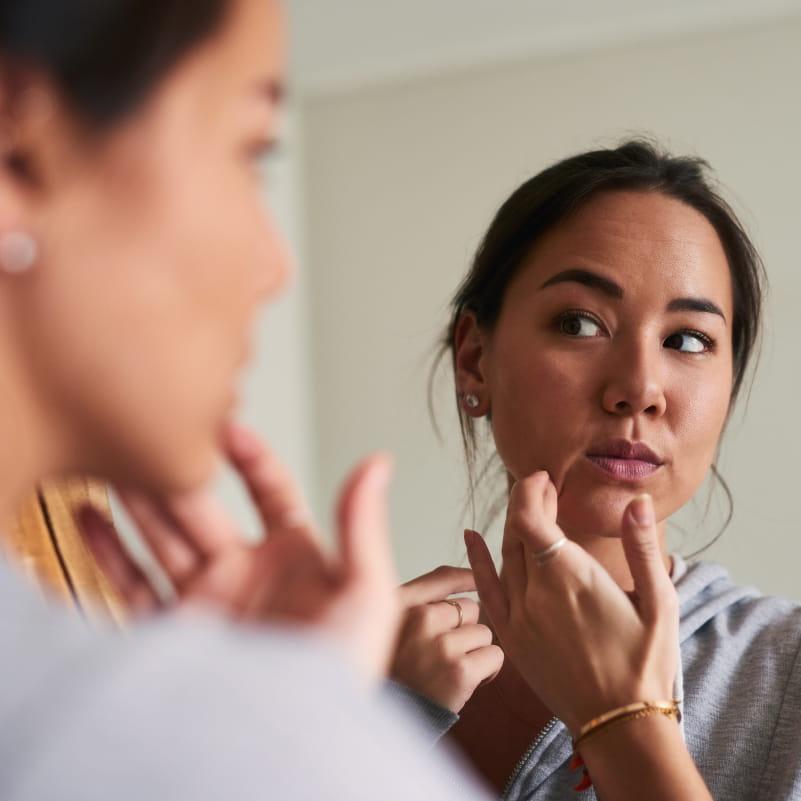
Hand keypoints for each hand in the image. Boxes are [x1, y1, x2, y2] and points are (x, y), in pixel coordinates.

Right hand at [78, 423, 399, 683]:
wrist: (291, 750)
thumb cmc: (341, 682)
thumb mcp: (366, 595)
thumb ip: (362, 527)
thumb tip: (378, 462)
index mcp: (294, 559)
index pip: (271, 491)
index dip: (251, 456)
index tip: (228, 427)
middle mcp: (245, 575)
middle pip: (204, 510)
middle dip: (179, 473)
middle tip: (153, 435)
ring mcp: (205, 603)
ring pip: (162, 540)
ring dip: (137, 504)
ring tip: (113, 463)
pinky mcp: (171, 637)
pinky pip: (130, 588)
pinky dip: (106, 554)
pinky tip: (89, 518)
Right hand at [390, 566, 503, 712]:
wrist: (386, 721)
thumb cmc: (393, 670)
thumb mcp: (390, 624)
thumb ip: (422, 597)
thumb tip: (469, 576)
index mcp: (400, 603)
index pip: (443, 577)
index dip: (466, 579)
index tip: (475, 582)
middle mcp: (420, 618)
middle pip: (470, 608)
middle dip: (465, 629)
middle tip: (446, 653)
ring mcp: (442, 644)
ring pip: (484, 633)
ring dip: (476, 651)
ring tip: (452, 669)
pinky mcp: (460, 671)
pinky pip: (494, 656)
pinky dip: (488, 670)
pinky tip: (467, 681)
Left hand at [465, 471, 677, 734]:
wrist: (620, 723)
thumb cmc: (646, 663)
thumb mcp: (659, 603)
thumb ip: (642, 547)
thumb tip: (636, 501)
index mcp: (570, 577)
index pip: (529, 516)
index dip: (530, 490)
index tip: (544, 477)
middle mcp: (536, 592)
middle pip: (516, 530)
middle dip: (527, 502)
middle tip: (545, 488)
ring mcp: (518, 615)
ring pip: (504, 555)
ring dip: (513, 526)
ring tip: (530, 508)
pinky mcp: (510, 636)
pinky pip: (486, 589)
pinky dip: (476, 560)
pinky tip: (470, 537)